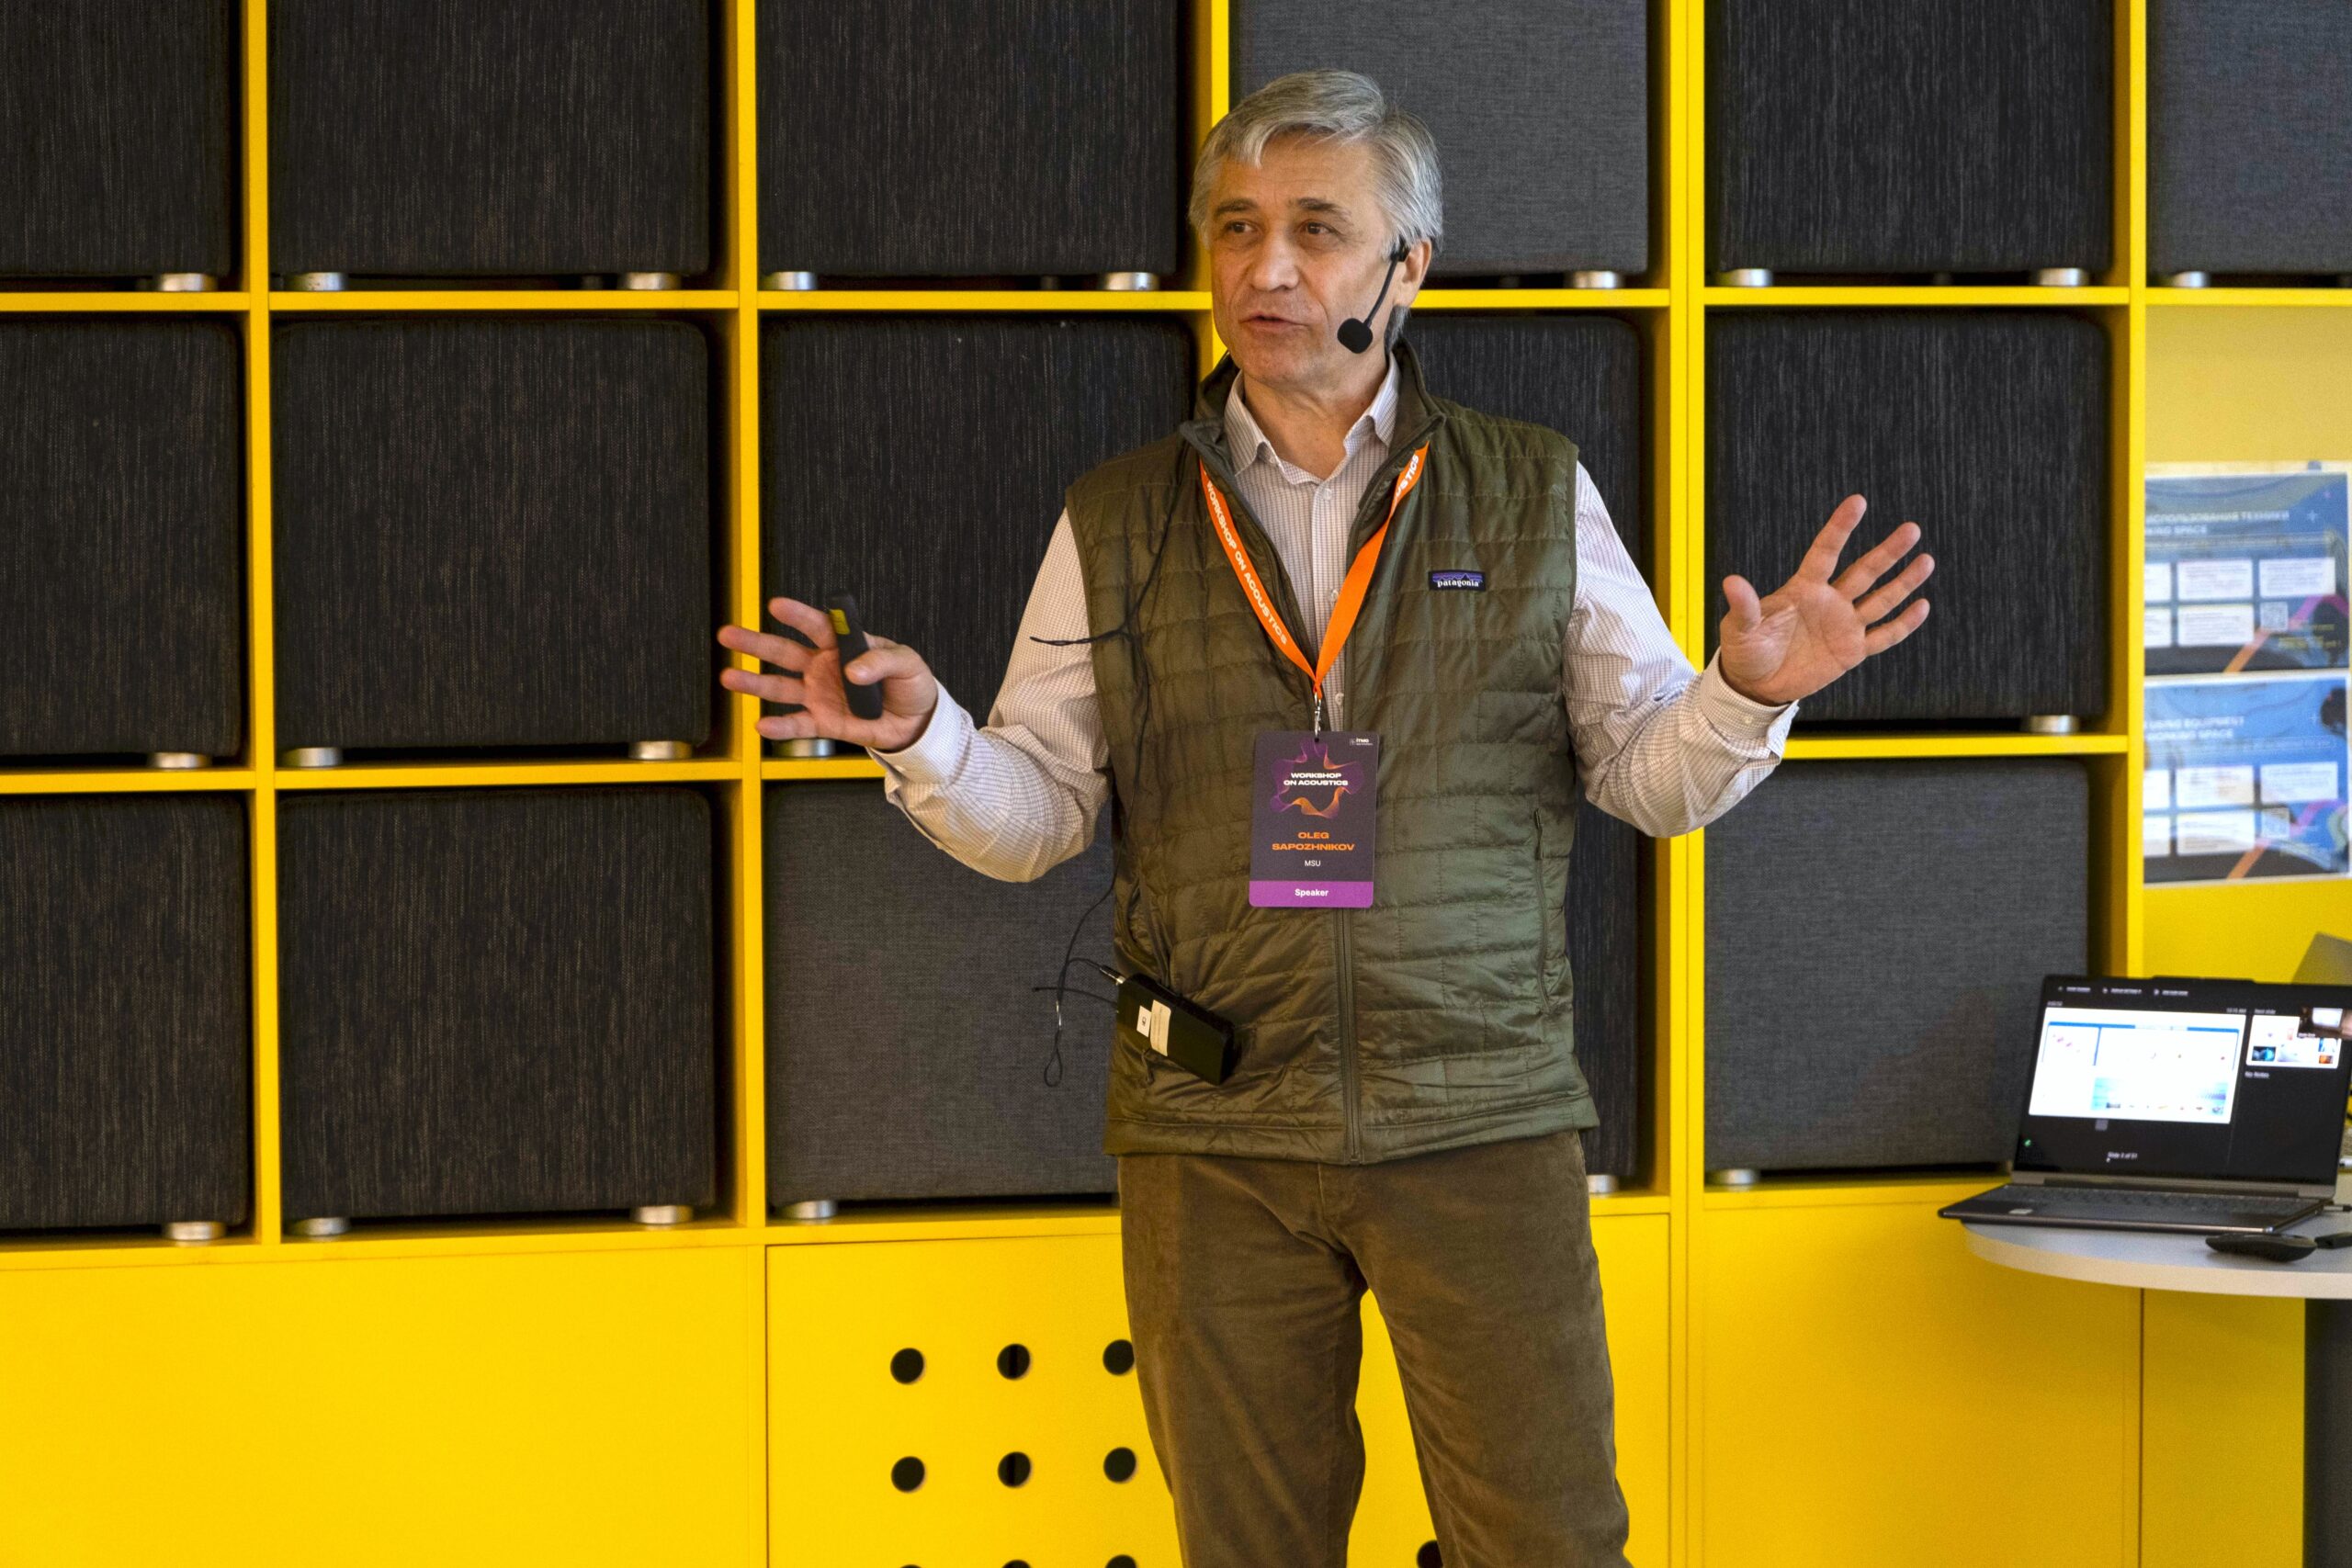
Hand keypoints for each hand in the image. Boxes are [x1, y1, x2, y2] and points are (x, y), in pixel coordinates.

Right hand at [716, 596, 939, 751]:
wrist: (916, 721)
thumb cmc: (909, 683)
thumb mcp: (907, 663)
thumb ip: (882, 660)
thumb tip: (854, 670)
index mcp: (842, 645)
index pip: (816, 625)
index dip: (797, 614)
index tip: (777, 605)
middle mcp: (823, 667)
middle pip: (784, 652)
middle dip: (756, 643)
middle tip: (729, 634)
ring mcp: (819, 694)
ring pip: (780, 687)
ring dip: (754, 683)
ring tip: (729, 677)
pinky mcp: (823, 722)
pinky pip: (797, 724)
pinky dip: (779, 727)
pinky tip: (762, 725)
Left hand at [1718, 495, 1933, 707]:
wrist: (1755, 685)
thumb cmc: (1744, 651)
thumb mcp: (1739, 629)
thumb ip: (1743, 606)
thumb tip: (1731, 581)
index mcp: (1802, 589)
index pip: (1825, 552)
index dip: (1840, 528)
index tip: (1858, 502)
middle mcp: (1829, 601)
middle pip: (1864, 571)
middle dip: (1888, 551)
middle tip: (1911, 529)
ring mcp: (1843, 625)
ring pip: (1880, 600)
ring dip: (1903, 582)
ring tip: (1926, 560)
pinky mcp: (1851, 651)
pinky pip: (1883, 636)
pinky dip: (1903, 624)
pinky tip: (1923, 606)